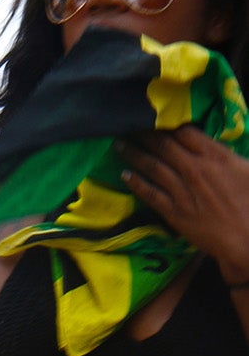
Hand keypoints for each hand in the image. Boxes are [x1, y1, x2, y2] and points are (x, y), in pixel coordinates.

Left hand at [121, 127, 248, 281]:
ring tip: (119, 145)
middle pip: (163, 145)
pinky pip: (149, 194)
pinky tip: (124, 174)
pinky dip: (136, 183)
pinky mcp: (173, 212)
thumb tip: (212, 144)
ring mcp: (181, 190)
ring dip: (134, 154)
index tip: (153, 118)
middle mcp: (194, 168)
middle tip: (128, 126)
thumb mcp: (245, 167)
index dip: (166, 123)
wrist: (244, 237)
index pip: (184, 131)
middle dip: (144, 134)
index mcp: (214, 155)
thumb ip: (224, 154)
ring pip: (152, 167)